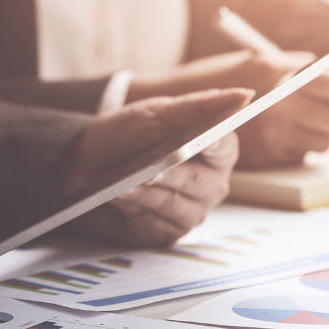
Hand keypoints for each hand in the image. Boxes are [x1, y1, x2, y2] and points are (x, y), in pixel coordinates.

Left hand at [64, 88, 253, 246]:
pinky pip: (153, 224)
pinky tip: (116, 197)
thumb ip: (201, 105)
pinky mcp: (162, 233)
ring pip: (174, 205)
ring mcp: (188, 213)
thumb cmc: (127, 135)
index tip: (204, 140)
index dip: (215, 143)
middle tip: (149, 169)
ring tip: (123, 183)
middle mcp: (209, 186)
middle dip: (170, 173)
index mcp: (216, 153)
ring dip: (146, 192)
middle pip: (199, 182)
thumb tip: (244, 95)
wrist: (84, 162)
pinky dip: (132, 208)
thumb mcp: (159, 113)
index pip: (225, 147)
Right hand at [128, 50, 328, 168]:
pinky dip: (292, 148)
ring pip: (322, 142)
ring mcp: (274, 135)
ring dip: (314, 134)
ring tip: (293, 123)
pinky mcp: (266, 158)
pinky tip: (275, 136)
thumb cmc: (215, 79)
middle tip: (314, 108)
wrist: (174, 109)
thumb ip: (292, 66)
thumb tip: (326, 70)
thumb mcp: (255, 60)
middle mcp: (281, 106)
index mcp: (281, 74)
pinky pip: (299, 156)